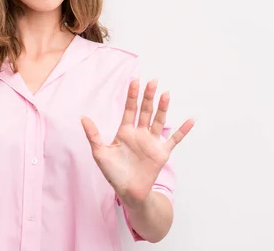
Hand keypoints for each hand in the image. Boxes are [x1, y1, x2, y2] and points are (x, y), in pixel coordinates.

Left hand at [81, 79, 193, 210]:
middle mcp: (140, 134)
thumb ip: (93, 135)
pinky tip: (190, 120)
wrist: (128, 192)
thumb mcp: (100, 153)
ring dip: (163, 108)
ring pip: (158, 120)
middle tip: (153, 81)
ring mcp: (152, 142)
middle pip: (145, 111)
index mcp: (125, 132)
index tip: (134, 80)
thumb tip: (82, 117)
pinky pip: (174, 140)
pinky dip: (183, 130)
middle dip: (148, 96)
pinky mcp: (162, 153)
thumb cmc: (113, 173)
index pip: (130, 109)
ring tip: (166, 94)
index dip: (132, 96)